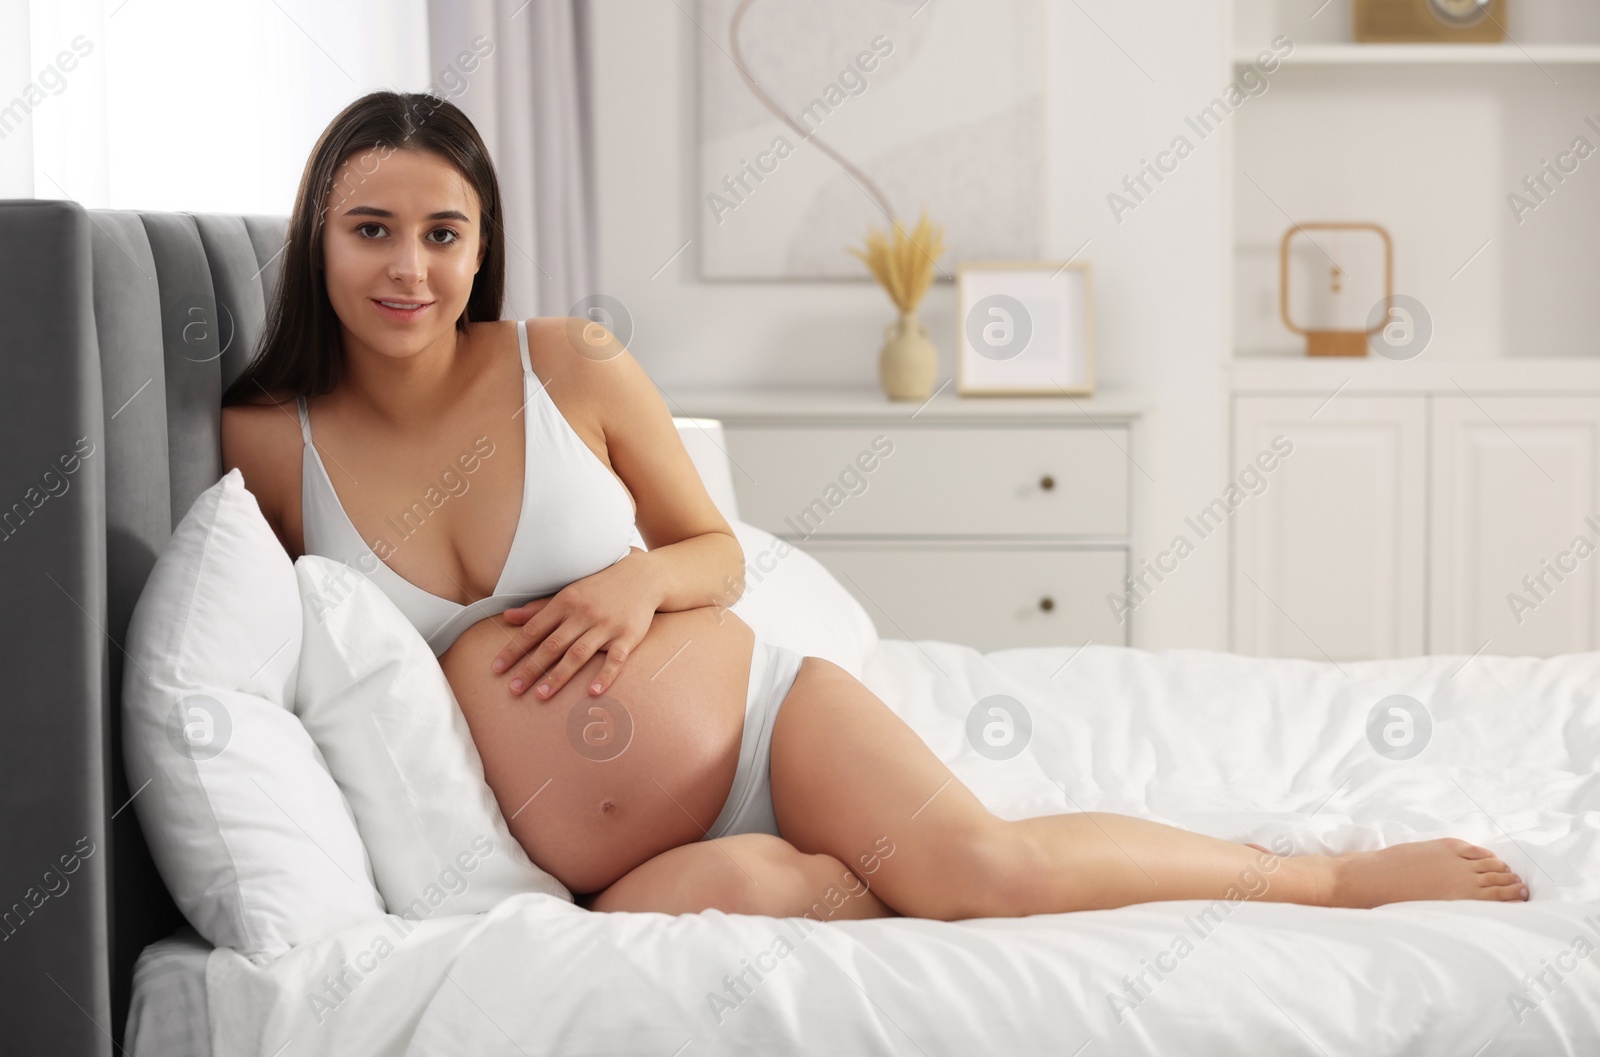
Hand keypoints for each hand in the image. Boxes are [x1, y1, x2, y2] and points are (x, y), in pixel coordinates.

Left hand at [491, 547, 657, 699]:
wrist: (643, 577)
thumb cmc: (600, 587)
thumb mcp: (568, 593)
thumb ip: (538, 608)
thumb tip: (507, 617)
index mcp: (565, 603)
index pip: (533, 630)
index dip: (514, 650)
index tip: (497, 669)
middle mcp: (583, 614)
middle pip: (552, 646)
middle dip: (531, 668)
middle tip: (513, 689)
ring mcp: (606, 626)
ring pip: (578, 654)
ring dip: (559, 676)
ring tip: (541, 695)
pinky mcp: (628, 636)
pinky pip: (615, 658)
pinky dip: (605, 675)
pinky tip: (592, 691)